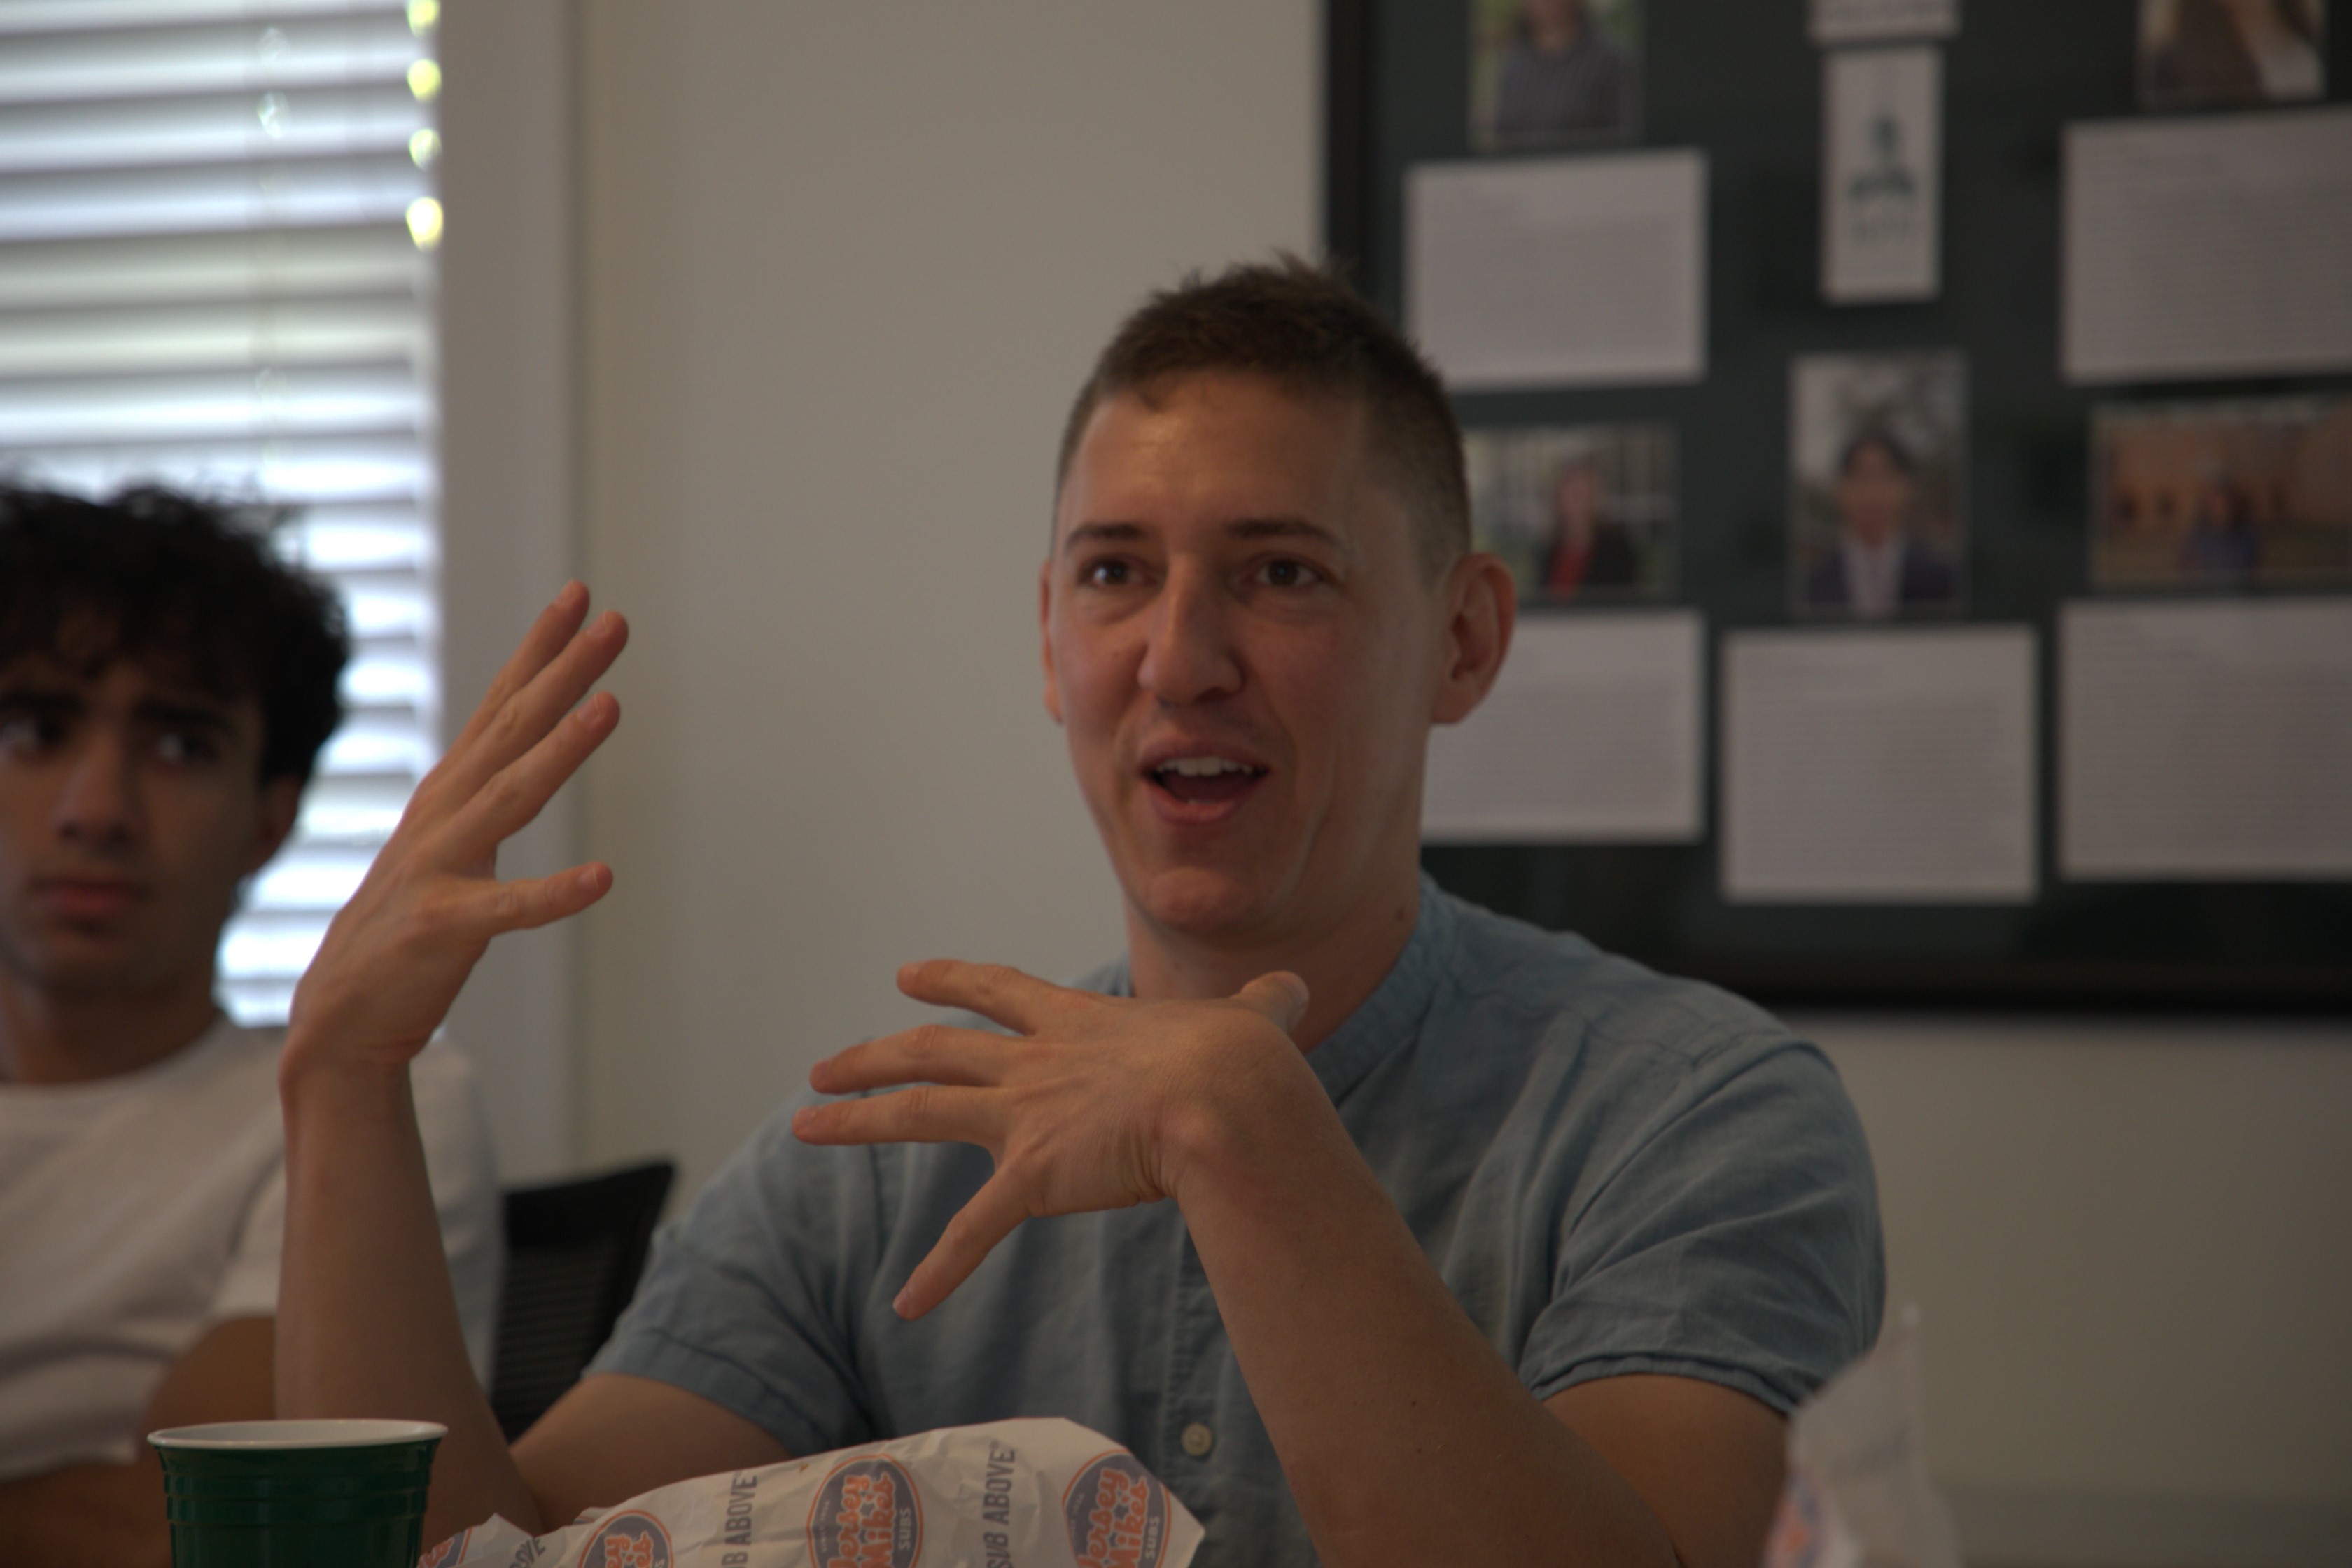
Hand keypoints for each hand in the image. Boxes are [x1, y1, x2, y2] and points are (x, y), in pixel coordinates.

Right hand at [286, 584, 626, 1075]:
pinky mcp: (441, 927)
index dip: (540, 649)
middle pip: (512, 731)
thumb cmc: (407, 924)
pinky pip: (507, 909)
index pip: (501, 705)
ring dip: (560, 751)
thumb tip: (532, 739)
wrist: (341, 1015)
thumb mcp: (449, 842)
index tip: (580, 597)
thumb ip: (487, 792)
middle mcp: (442, 816)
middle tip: (613, 621)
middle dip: (563, 672)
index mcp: (449, 794)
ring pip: (509, 798)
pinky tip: (602, 878)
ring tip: (610, 706)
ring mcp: (437, 868)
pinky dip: (554, 894)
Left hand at [792, 961, 1314, 1317]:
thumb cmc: (1242, 1059)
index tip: (905, 977)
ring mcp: (1026, 1118)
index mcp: (1078, 1023)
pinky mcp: (1031, 1177)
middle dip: (872, 1055)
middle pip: (932, 1050)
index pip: (998, 990)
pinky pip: (972, 1232)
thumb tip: (1294, 984)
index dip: (949, 981)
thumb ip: (1263, 1002)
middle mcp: (1036, 1064)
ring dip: (856, 1120)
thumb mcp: (1253, 1017)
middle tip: (824, 1064)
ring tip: (803, 1124)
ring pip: (919, 1112)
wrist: (1225, 1098)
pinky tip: (907, 1302)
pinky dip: (940, 1269)